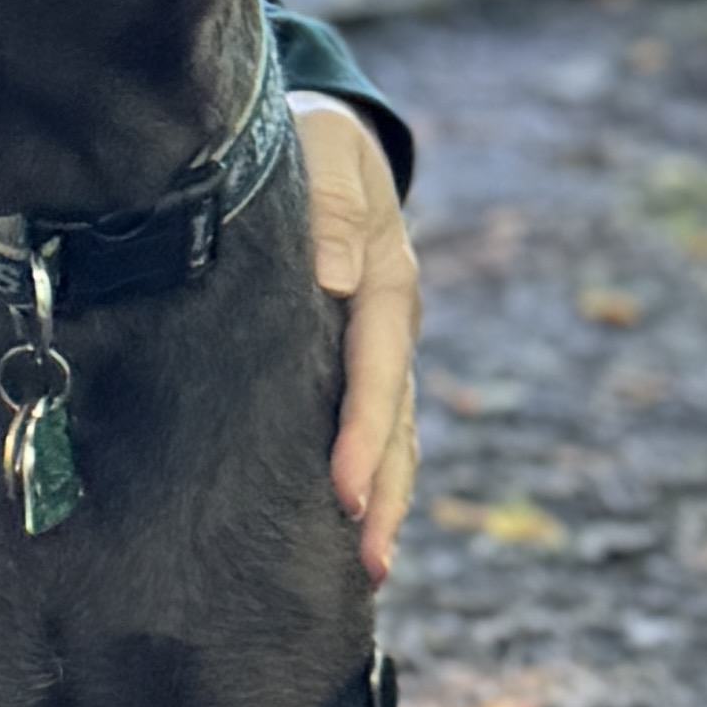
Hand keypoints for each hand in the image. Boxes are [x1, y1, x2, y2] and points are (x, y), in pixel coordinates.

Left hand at [293, 95, 419, 586]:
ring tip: (368, 569)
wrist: (323, 137)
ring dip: (382, 500)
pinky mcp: (353, 357)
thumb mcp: (325, 150)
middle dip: (381, 493)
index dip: (360, 435)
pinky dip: (367, 476)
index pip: (373, 371)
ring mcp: (376, 347)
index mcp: (383, 282)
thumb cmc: (313, 142)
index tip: (343, 490)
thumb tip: (333, 276)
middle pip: (392, 422)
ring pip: (390, 435)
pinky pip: (368, 423)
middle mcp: (388, 325)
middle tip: (366, 560)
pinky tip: (349, 528)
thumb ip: (329, 205)